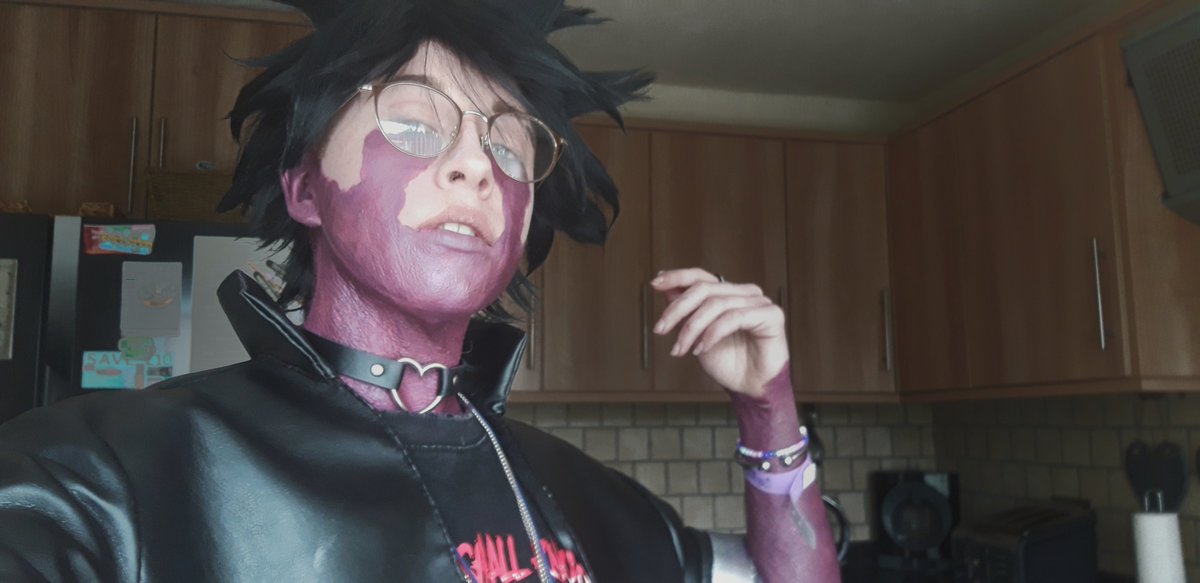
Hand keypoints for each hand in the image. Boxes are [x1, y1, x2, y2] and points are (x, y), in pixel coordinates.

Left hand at [650, 268, 788, 398]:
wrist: (750, 388)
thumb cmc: (728, 363)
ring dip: (691, 329)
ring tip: (681, 349)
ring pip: (715, 304)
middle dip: (677, 309)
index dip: (677, 277)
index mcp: (729, 294)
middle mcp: (745, 293)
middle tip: (660, 329)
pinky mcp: (771, 315)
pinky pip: (734, 317)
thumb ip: (685, 310)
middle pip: (704, 289)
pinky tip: (702, 348)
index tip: (655, 283)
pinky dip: (712, 333)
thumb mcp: (696, 334)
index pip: (701, 277)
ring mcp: (759, 302)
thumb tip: (664, 285)